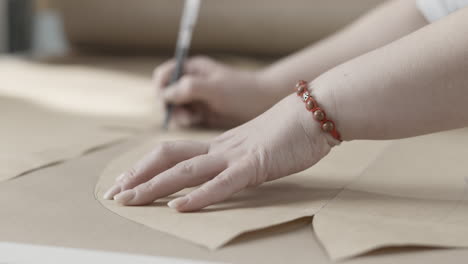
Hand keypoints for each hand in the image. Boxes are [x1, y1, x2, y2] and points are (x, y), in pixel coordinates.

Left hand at [103, 92, 338, 211]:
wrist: (317, 111)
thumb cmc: (291, 129)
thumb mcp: (257, 144)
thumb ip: (239, 156)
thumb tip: (227, 168)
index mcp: (219, 145)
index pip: (172, 153)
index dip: (146, 167)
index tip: (127, 181)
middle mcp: (219, 149)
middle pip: (167, 158)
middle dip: (138, 176)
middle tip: (114, 193)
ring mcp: (235, 156)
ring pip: (185, 170)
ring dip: (154, 186)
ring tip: (129, 200)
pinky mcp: (255, 165)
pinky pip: (221, 183)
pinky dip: (199, 196)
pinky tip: (178, 208)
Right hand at [154, 56, 278, 128]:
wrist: (266, 103)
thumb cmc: (242, 91)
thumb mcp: (215, 88)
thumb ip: (189, 88)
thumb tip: (165, 95)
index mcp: (192, 68)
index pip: (163, 75)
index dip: (161, 88)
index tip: (168, 101)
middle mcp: (191, 82)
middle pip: (165, 94)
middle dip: (170, 105)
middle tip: (185, 114)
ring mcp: (196, 98)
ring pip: (174, 108)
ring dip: (179, 115)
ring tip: (193, 118)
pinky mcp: (203, 113)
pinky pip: (186, 118)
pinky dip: (188, 122)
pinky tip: (199, 121)